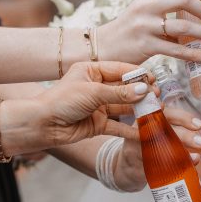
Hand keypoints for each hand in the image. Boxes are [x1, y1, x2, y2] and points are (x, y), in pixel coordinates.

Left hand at [32, 61, 147, 147]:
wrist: (44, 124)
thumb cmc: (62, 101)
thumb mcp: (93, 92)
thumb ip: (120, 93)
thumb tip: (143, 90)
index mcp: (92, 71)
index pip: (120, 70)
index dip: (137, 74)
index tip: (153, 79)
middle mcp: (96, 87)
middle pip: (124, 88)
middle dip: (140, 92)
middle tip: (157, 96)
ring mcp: (98, 106)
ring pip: (123, 107)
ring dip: (139, 110)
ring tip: (156, 111)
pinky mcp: (98, 124)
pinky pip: (118, 125)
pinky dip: (130, 129)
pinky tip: (144, 131)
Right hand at [95, 0, 200, 64]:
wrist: (103, 47)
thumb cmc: (129, 30)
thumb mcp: (145, 10)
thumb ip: (167, 8)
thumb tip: (200, 14)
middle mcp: (148, 5)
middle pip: (186, 0)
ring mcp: (146, 25)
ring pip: (184, 26)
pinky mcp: (145, 45)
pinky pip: (177, 50)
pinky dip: (196, 54)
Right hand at [111, 107, 200, 191]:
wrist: (127, 162)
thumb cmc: (148, 142)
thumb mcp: (158, 129)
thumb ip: (176, 127)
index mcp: (150, 114)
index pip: (168, 113)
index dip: (184, 118)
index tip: (200, 125)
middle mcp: (141, 126)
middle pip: (163, 130)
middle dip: (185, 136)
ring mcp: (136, 143)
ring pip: (160, 146)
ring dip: (180, 152)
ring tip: (197, 157)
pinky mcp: (135, 159)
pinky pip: (154, 162)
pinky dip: (170, 165)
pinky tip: (183, 167)